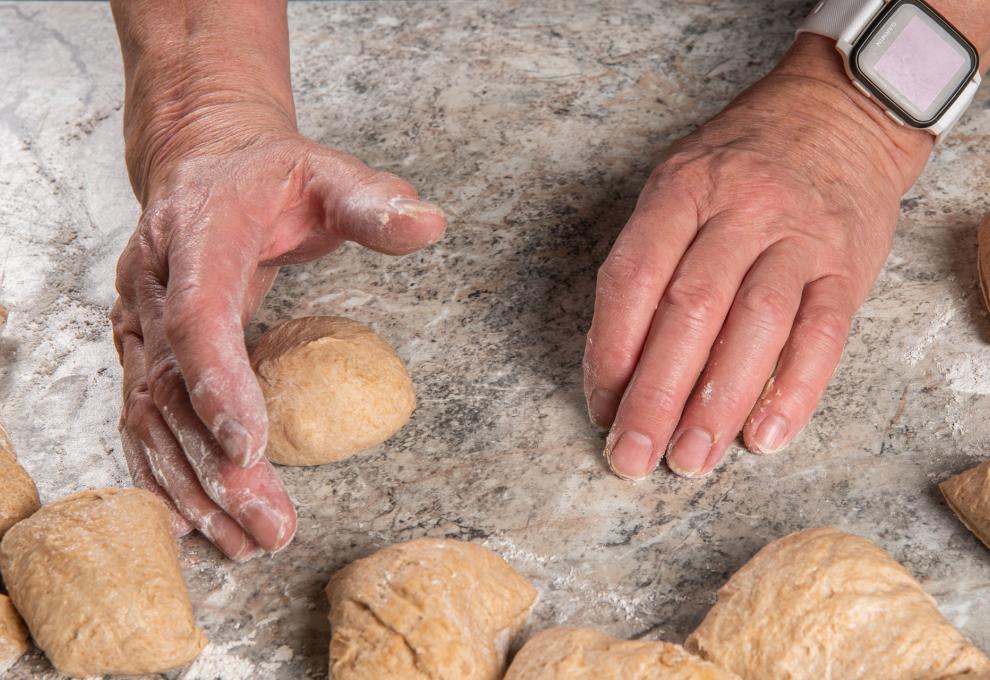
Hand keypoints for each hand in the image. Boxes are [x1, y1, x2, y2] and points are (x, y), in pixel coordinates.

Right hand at [111, 114, 445, 558]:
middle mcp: (153, 282)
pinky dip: (161, 473)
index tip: (251, 444)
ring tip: (244, 542)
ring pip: (150, 415)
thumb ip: (373, 202)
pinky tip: (189, 522)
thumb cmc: (271, 174)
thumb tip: (429, 224)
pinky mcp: (139, 349)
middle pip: (171, 385)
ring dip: (192, 484)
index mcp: (199, 233)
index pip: (196, 312)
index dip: (217, 379)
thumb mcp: (328, 173)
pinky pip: (141, 419)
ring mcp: (137, 320)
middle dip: (216, 464)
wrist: (203, 161)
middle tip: (270, 526)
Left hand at [583, 36, 933, 478]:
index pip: (632, 280)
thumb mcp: (678, 186)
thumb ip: (647, 262)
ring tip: (690, 459)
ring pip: (754, 327)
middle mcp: (739, 210)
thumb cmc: (740, 165)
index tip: (599, 410)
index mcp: (680, 191)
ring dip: (717, 404)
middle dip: (654, 396)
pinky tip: (763, 437)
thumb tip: (619, 365)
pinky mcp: (847, 265)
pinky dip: (793, 390)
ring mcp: (798, 237)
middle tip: (633, 458)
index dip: (609, 353)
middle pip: (689, 312)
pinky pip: (822, 334)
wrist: (837, 115)